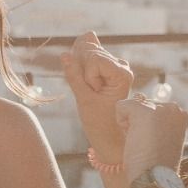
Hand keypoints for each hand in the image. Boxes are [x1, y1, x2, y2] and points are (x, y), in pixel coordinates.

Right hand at [60, 31, 132, 162]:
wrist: (109, 137)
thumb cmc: (100, 122)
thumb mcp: (84, 100)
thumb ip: (74, 76)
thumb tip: (64, 54)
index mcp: (122, 73)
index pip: (95, 57)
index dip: (87, 74)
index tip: (94, 92)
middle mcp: (121, 66)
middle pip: (91, 51)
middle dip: (82, 69)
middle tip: (90, 91)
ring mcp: (114, 65)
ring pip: (87, 52)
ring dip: (80, 70)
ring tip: (89, 90)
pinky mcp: (105, 68)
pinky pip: (87, 57)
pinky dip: (81, 69)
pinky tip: (85, 83)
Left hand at [115, 96, 187, 181]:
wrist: (155, 180)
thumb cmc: (156, 165)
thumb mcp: (162, 138)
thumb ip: (155, 118)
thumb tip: (139, 95)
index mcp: (182, 115)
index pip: (154, 108)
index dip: (148, 128)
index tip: (155, 144)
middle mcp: (174, 108)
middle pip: (143, 105)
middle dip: (139, 124)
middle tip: (148, 146)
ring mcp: (160, 108)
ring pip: (133, 106)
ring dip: (131, 124)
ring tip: (142, 143)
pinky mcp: (144, 111)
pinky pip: (122, 105)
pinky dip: (120, 121)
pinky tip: (131, 138)